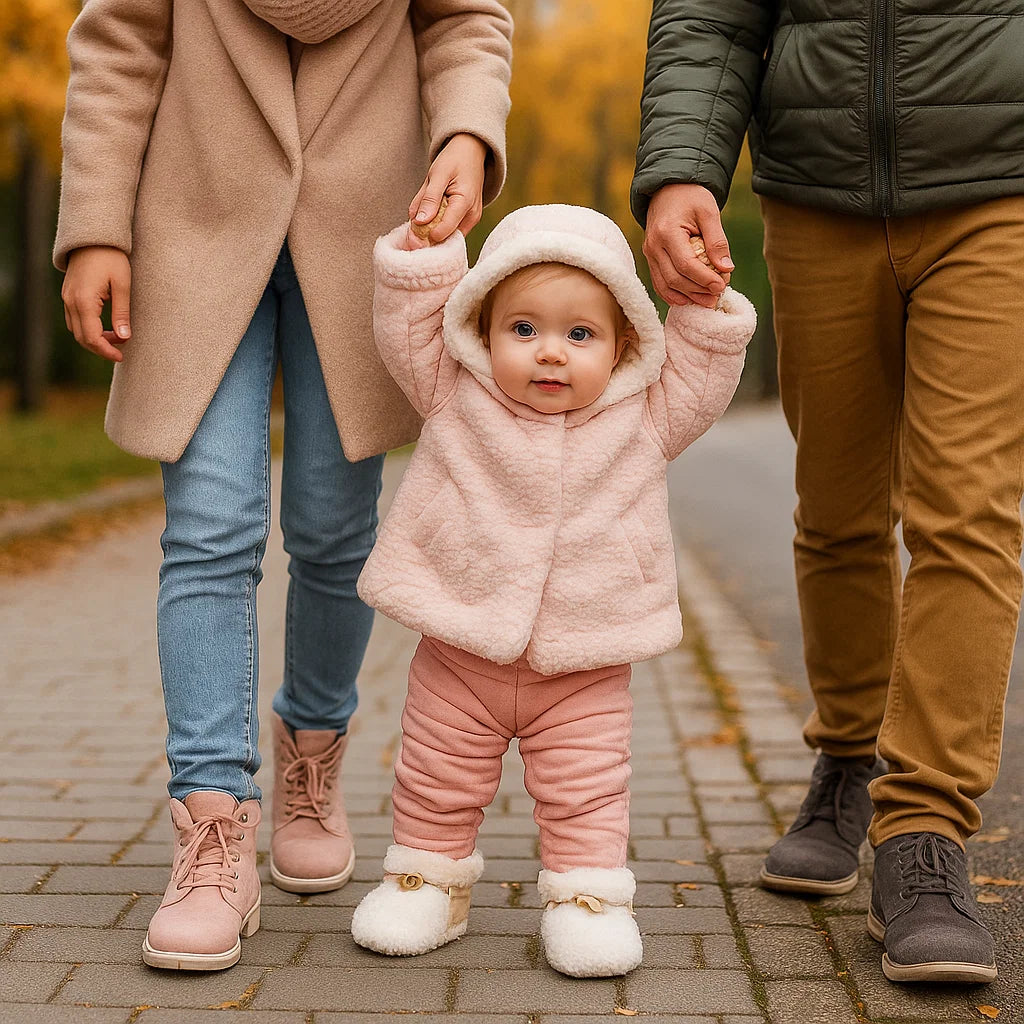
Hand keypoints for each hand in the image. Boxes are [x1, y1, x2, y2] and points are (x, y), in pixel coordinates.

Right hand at [62, 246, 131, 361]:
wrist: (93, 237)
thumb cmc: (111, 258)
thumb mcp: (123, 285)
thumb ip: (122, 313)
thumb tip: (124, 337)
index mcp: (84, 301)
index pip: (91, 337)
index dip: (106, 350)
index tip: (121, 356)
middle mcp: (70, 301)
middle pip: (81, 338)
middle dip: (101, 348)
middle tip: (122, 349)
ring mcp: (66, 298)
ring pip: (76, 330)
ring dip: (95, 339)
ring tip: (118, 337)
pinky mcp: (68, 295)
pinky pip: (75, 320)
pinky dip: (89, 329)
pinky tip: (106, 327)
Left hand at [409, 133, 487, 242]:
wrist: (471, 153)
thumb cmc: (454, 160)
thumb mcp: (437, 174)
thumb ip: (428, 198)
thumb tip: (419, 222)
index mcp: (465, 203)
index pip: (443, 231)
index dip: (424, 234)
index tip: (411, 229)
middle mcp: (472, 216)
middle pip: (445, 237)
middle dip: (427, 233)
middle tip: (413, 221)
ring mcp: (471, 220)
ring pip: (446, 236)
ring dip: (431, 229)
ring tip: (424, 211)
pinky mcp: (468, 221)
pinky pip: (450, 230)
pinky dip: (437, 225)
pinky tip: (431, 213)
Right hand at [643, 184, 733, 307]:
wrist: (668, 189)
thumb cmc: (690, 197)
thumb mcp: (709, 212)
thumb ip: (717, 240)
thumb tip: (726, 269)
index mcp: (667, 232)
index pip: (686, 264)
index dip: (704, 279)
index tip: (721, 286)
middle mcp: (654, 246)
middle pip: (675, 279)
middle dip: (697, 291)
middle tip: (717, 296)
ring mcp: (649, 254)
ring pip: (665, 285)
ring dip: (687, 297)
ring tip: (706, 301)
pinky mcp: (651, 259)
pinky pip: (659, 283)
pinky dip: (673, 295)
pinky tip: (689, 300)